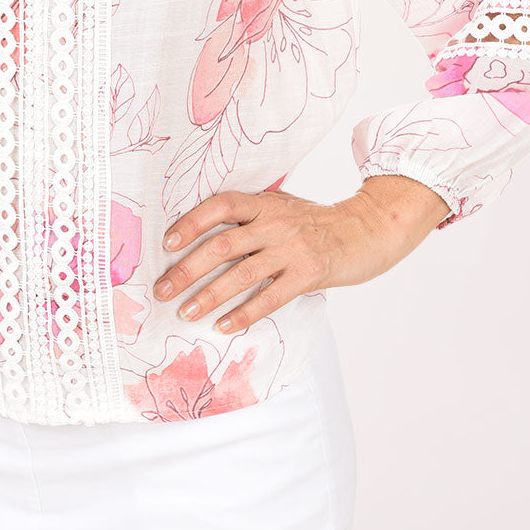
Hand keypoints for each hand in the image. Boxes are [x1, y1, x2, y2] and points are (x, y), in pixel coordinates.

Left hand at [153, 175, 451, 335]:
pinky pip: (270, 298)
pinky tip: (225, 326)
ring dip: (209, 296)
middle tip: (162, 291)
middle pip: (222, 245)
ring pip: (242, 275)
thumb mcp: (282, 207)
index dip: (191, 223)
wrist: (367, 229)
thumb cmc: (317, 222)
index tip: (167, 243)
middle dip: (187, 270)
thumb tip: (203, 237)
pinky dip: (244, 314)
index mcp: (264, 203)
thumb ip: (250, 217)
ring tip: (187, 313)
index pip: (220, 206)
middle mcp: (275, 223)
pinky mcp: (309, 274)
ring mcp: (293, 249)